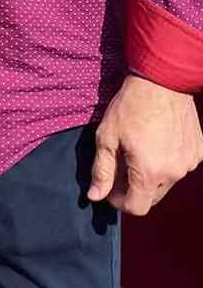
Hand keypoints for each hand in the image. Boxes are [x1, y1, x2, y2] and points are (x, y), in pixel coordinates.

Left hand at [89, 74, 202, 214]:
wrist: (162, 80)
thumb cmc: (130, 107)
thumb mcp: (107, 138)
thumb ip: (102, 171)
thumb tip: (95, 196)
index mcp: (150, 173)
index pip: (137, 207)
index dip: (119, 202)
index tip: (110, 189)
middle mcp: (174, 172)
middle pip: (153, 197)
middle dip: (134, 189)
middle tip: (121, 168)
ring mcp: (189, 162)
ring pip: (168, 182)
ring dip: (152, 176)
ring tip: (139, 151)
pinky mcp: (199, 150)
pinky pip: (181, 165)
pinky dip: (168, 161)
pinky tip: (157, 142)